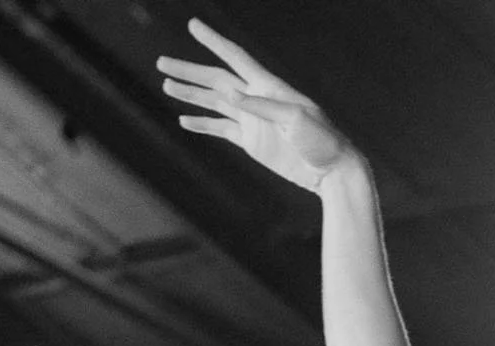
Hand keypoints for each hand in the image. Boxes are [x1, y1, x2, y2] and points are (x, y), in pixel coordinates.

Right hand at [160, 19, 354, 190]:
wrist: (333, 172)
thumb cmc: (321, 140)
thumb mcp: (295, 119)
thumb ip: (262, 105)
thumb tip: (230, 94)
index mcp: (268, 87)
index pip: (235, 58)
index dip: (213, 41)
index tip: (193, 24)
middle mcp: (257, 99)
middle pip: (216, 79)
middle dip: (189, 71)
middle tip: (161, 62)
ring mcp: (253, 121)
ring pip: (215, 103)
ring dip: (191, 95)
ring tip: (167, 86)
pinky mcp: (252, 142)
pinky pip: (222, 129)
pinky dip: (203, 124)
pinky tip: (185, 119)